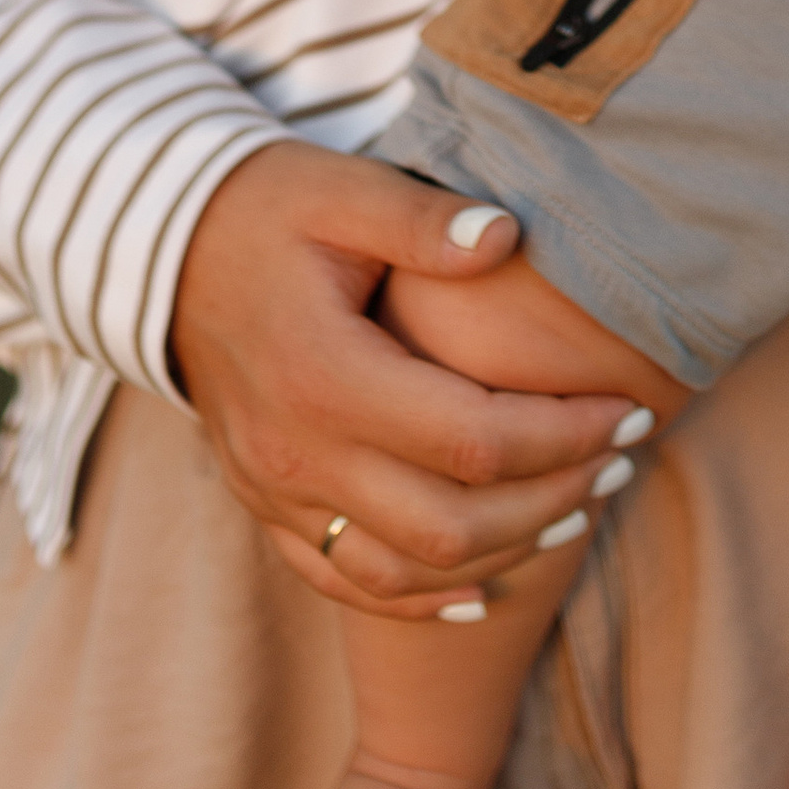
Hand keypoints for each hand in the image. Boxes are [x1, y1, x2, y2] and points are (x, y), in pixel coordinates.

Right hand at [169, 144, 640, 614]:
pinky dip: (418, 598)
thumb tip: (507, 237)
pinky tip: (481, 588)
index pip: (472, 440)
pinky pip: (345, 583)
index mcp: (324, 375)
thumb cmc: (265, 210)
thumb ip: (423, 219)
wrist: (160, 254)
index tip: (628, 409)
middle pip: (451, 525)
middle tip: (624, 459)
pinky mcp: (264, 508)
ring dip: (503, 553)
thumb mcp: (341, 190)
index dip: (565, 437)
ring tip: (580, 507)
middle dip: (555, 501)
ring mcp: (274, 492)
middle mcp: (296, 453)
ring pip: (405, 569)